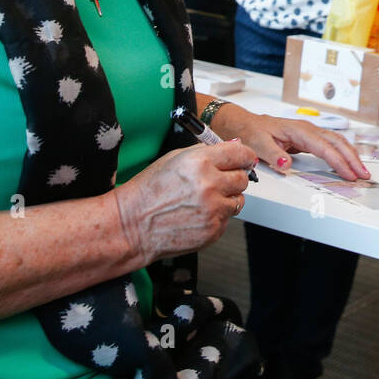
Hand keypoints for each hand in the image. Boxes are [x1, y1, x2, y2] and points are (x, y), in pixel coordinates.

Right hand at [111, 139, 255, 264]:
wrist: (132, 225)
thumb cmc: (149, 192)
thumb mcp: (174, 159)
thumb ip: (206, 153)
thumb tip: (233, 148)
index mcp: (199, 163)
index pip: (240, 153)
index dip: (245, 156)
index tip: (246, 159)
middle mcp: (209, 186)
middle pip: (243, 178)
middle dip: (234, 177)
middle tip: (218, 180)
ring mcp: (213, 211)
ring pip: (238, 200)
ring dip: (226, 198)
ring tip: (202, 200)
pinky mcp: (214, 231)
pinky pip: (227, 219)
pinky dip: (217, 216)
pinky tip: (196, 214)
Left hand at [221, 109, 368, 180]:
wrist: (247, 124)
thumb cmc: (253, 132)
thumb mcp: (258, 144)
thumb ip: (272, 154)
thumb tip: (287, 164)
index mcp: (298, 130)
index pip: (324, 147)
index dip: (338, 161)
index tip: (348, 173)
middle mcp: (308, 130)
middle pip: (337, 142)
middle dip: (352, 158)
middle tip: (364, 175)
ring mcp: (310, 133)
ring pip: (337, 142)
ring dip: (350, 156)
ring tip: (361, 171)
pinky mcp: (309, 139)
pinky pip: (330, 146)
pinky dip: (342, 154)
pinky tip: (348, 163)